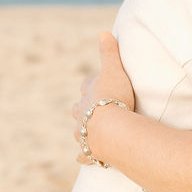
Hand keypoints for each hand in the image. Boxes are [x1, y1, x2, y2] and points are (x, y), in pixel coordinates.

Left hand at [71, 32, 135, 162]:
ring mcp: (85, 134)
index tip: (93, 83)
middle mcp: (82, 115)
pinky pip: (85, 156)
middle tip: (88, 109)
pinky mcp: (91, 152)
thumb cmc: (114, 99)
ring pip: (79, 132)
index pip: (86, 85)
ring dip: (83, 131)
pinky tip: (82, 159)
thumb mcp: (114, 71)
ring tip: (88, 133)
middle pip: (78, 110)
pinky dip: (84, 157)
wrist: (111, 130)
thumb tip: (103, 32)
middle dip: (82, 109)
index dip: (90, 84)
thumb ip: (109, 53)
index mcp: (88, 95)